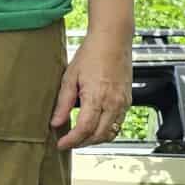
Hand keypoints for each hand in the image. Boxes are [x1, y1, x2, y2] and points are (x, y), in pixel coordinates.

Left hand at [52, 33, 131, 149]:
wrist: (113, 39)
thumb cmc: (92, 53)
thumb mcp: (70, 77)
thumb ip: (63, 103)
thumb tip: (56, 122)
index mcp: (97, 96)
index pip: (84, 129)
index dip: (71, 141)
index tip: (61, 144)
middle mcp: (113, 102)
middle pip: (98, 135)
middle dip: (82, 143)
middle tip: (68, 143)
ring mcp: (123, 102)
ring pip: (111, 133)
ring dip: (95, 139)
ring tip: (80, 138)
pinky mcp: (128, 100)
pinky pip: (118, 124)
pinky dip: (106, 130)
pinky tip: (95, 127)